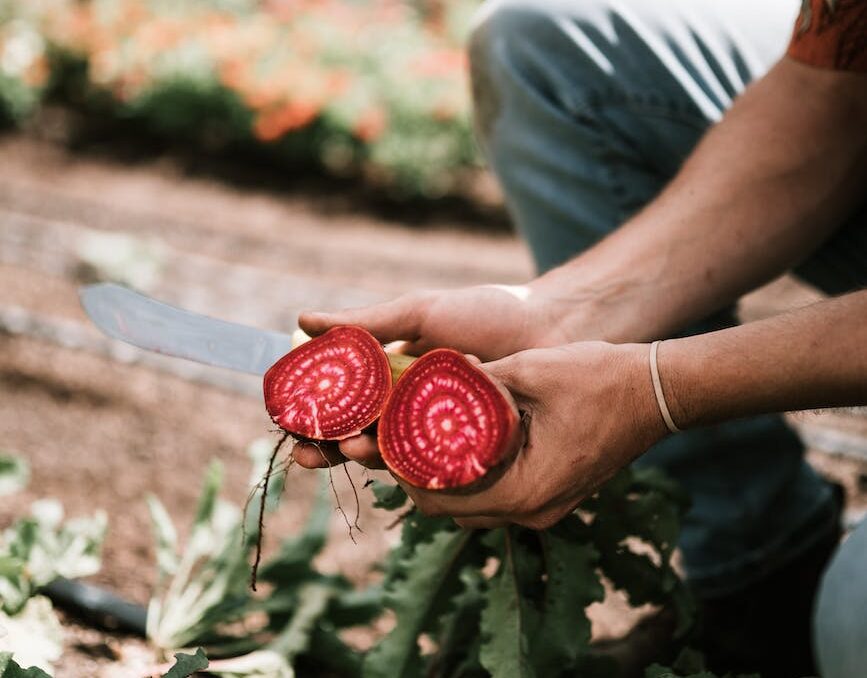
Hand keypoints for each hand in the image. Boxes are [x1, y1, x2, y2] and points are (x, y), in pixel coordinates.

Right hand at [293, 283, 571, 468]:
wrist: (552, 329)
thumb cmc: (487, 315)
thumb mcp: (420, 313)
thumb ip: (365, 323)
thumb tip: (302, 319)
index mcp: (392, 376)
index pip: (341, 401)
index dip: (313, 414)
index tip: (290, 420)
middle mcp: (410, 408)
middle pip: (358, 435)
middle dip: (330, 448)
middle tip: (310, 452)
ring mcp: (438, 433)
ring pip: (390, 455)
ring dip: (364, 458)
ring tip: (354, 450)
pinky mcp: (467, 454)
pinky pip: (432, 468)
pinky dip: (411, 470)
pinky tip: (398, 467)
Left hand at [307, 342, 668, 527]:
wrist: (656, 391)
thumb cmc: (599, 377)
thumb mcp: (527, 371)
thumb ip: (472, 383)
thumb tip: (420, 378)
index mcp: (525, 489)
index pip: (440, 497)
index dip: (401, 470)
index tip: (377, 438)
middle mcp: (532, 510)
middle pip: (450, 509)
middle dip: (413, 475)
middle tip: (385, 438)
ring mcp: (543, 507)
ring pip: (469, 505)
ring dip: (439, 477)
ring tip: (411, 439)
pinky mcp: (549, 496)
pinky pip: (494, 495)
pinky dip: (467, 474)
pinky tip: (453, 442)